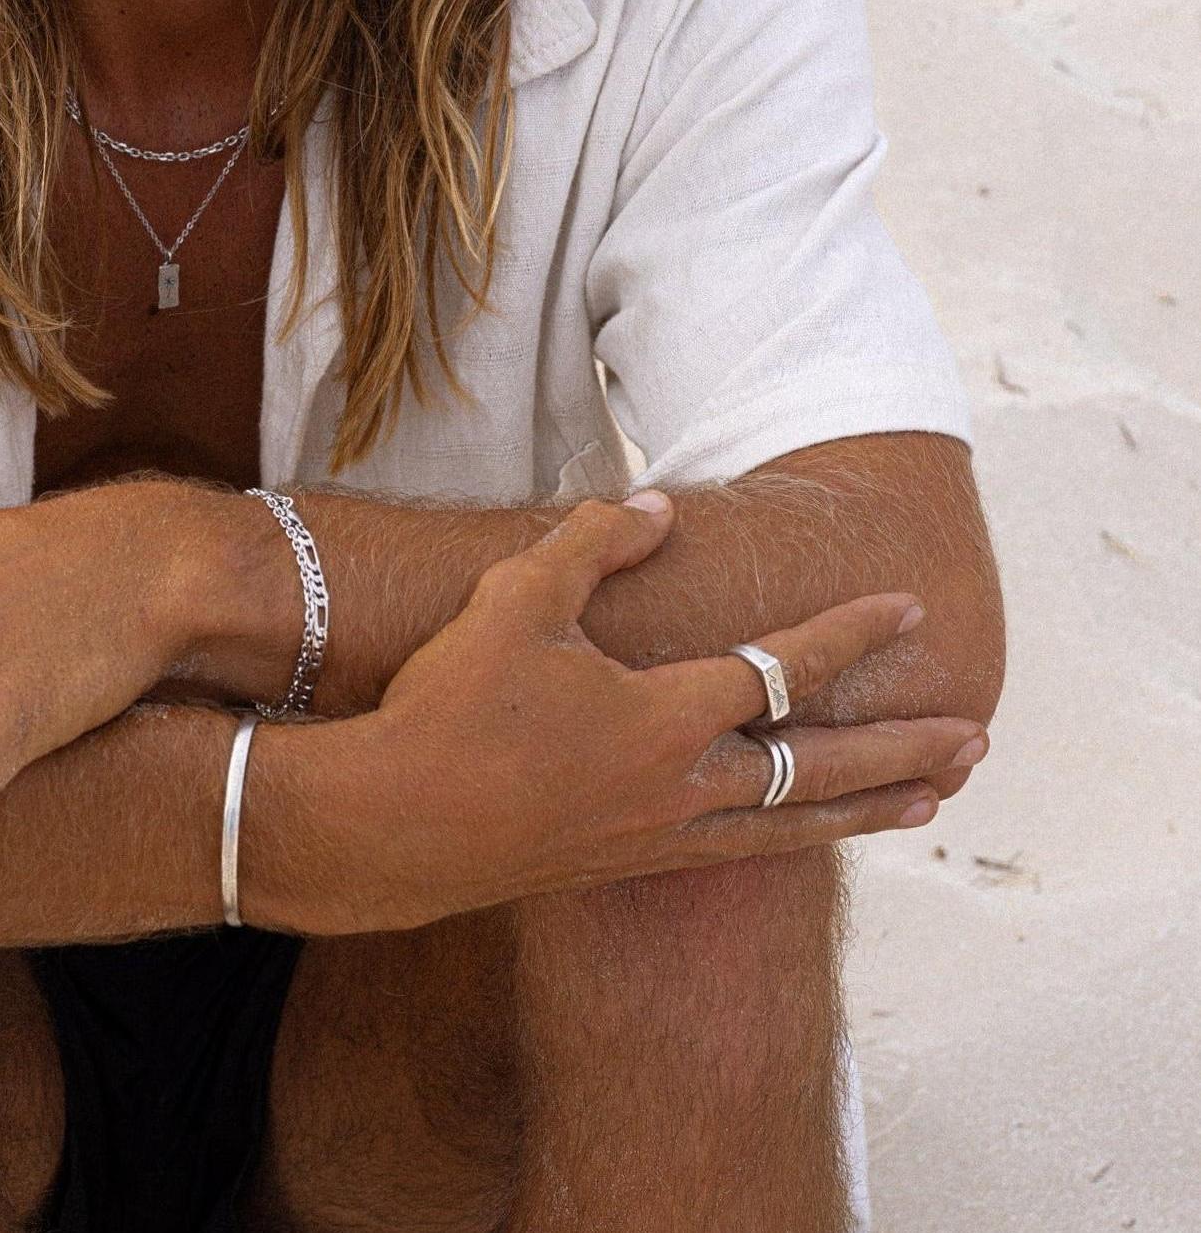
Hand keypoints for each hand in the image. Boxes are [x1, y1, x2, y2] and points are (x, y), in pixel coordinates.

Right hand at [352, 493, 988, 929]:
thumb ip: (595, 542)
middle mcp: (686, 785)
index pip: (786, 666)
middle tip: (978, 738)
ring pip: (797, 824)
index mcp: (669, 714)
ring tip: (930, 801)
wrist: (394, 826)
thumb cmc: (452, 707)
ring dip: (870, 807)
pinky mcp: (630, 865)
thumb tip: (658, 508)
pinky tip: (805, 829)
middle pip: (824, 766)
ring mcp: (662, 836)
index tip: (909, 606)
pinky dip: (798, 835)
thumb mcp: (517, 599)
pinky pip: (744, 850)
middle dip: (906, 748)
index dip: (852, 631)